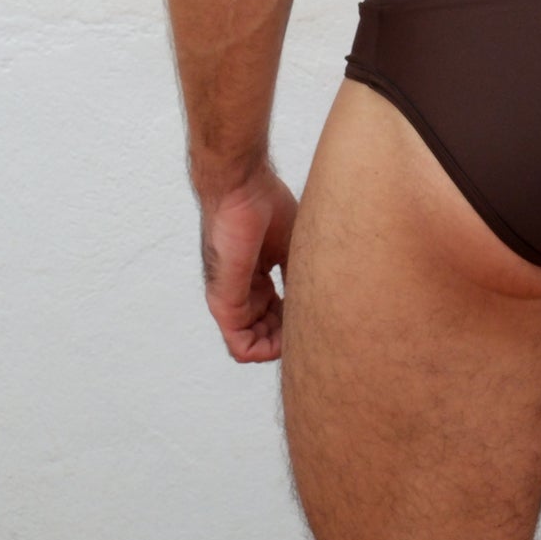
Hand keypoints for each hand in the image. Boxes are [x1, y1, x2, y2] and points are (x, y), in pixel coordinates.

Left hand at [198, 164, 297, 362]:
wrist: (242, 188)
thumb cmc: (265, 205)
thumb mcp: (292, 245)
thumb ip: (297, 274)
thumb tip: (316, 299)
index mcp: (256, 278)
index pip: (274, 316)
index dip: (295, 323)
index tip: (316, 314)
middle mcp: (241, 292)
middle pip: (265, 334)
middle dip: (288, 338)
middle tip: (310, 327)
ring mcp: (230, 299)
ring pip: (252, 345)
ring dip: (278, 347)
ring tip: (300, 333)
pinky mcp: (224, 301)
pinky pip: (240, 345)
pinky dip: (264, 351)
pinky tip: (284, 341)